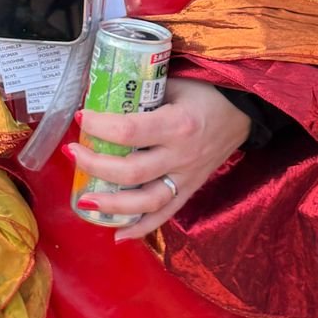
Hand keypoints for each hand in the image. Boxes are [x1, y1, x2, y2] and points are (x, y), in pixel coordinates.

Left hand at [65, 77, 250, 237]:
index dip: (99, 126)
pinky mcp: (191, 189)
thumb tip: (100, 97)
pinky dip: (141, 228)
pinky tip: (118, 235)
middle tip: (72, 153)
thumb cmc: (206, 91)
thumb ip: (142, 93)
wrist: (245, 110)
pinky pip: (166, 215)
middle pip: (131, 171)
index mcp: (177, 124)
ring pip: (147, 202)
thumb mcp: (175, 82)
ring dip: (112, 205)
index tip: (81, 116)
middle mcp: (181, 156)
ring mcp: (187, 177)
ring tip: (84, 200)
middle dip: (95, 165)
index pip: (129, 132)